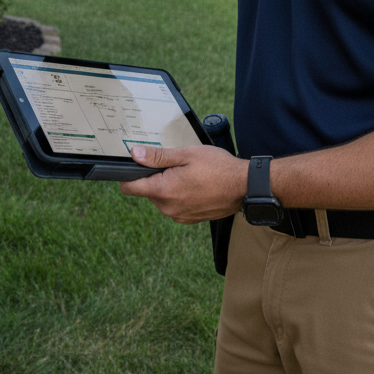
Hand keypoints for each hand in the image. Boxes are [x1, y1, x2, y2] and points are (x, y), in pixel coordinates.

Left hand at [119, 145, 247, 223]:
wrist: (244, 187)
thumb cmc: (218, 168)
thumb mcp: (186, 154)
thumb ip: (158, 156)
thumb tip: (135, 154)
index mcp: (164, 191)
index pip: (129, 187)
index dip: (128, 174)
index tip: (137, 164)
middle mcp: (168, 208)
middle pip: (147, 191)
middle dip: (155, 177)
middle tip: (175, 164)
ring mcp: (178, 216)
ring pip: (161, 198)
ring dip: (168, 186)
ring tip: (189, 174)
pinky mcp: (188, 219)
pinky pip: (174, 205)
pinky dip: (179, 195)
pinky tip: (195, 185)